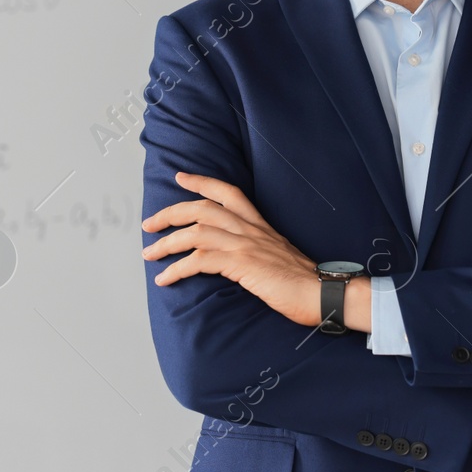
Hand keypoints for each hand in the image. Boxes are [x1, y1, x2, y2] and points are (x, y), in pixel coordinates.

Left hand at [141, 172, 322, 326]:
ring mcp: (245, 245)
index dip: (201, 182)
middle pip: (201, 209)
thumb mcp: (277, 255)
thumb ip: (256, 250)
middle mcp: (250, 229)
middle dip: (170, 213)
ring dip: (166, 243)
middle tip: (149, 224)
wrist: (322, 293)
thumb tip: (236, 258)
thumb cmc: (302, 282)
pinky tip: (165, 279)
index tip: (180, 177)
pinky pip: (199, 260)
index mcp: (259, 224)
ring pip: (195, 233)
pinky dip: (177, 269)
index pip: (227, 192)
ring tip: (149, 255)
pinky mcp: (241, 264)